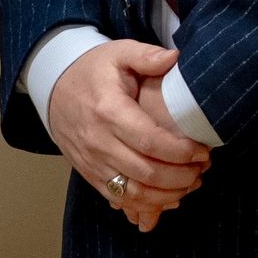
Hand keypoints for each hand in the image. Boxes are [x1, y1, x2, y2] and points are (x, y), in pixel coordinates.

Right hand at [46, 41, 211, 232]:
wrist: (54, 88)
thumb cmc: (93, 70)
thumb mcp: (119, 53)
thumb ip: (147, 55)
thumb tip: (174, 58)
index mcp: (109, 112)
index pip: (149, 141)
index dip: (180, 151)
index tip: (203, 151)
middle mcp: (98, 142)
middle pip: (144, 172)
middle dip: (180, 176)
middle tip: (203, 169)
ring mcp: (91, 161)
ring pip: (131, 192)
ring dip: (165, 194)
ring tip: (192, 183)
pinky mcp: (88, 173)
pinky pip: (117, 197)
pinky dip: (144, 204)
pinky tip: (168, 197)